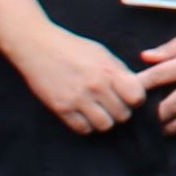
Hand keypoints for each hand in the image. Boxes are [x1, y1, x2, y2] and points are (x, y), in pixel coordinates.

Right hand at [16, 24, 148, 137]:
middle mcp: (96, 85)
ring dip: (104, 120)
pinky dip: (86, 125)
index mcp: (109, 70)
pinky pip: (83, 129)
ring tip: (98, 111)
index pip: (136, 97)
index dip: (135, 99)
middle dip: (119, 111)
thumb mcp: (101, 53)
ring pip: (105, 125)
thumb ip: (119, 71)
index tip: (128, 97)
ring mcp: (78, 98)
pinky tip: (83, 114)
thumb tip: (136, 88)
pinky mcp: (61, 108)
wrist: (38, 46)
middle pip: (123, 115)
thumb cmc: (72, 48)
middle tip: (110, 105)